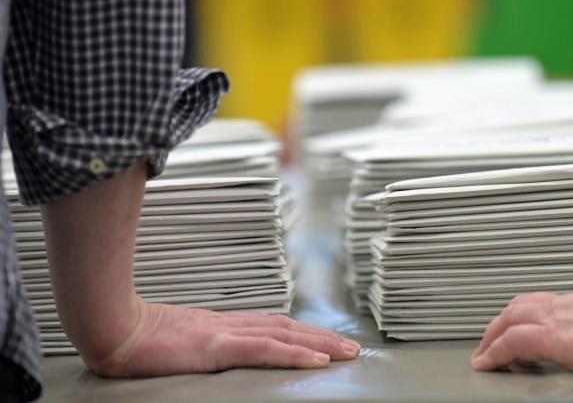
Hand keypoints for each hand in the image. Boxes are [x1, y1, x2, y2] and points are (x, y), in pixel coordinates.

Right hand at [87, 297, 360, 376]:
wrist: (110, 325)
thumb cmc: (135, 335)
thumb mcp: (176, 341)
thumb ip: (200, 343)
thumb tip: (212, 352)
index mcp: (221, 324)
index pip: (272, 325)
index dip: (302, 332)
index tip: (325, 339)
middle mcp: (230, 324)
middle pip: (287, 327)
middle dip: (321, 337)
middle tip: (351, 347)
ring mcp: (225, 333)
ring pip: (285, 336)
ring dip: (320, 344)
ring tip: (346, 353)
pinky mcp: (216, 346)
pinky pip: (265, 349)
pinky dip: (294, 353)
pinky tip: (317, 360)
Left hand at [471, 284, 572, 375]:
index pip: (560, 304)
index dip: (542, 315)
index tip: (538, 328)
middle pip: (529, 303)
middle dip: (508, 319)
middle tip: (495, 337)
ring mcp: (565, 317)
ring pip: (513, 316)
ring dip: (494, 333)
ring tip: (484, 351)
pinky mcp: (556, 337)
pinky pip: (512, 341)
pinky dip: (494, 351)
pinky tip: (484, 363)